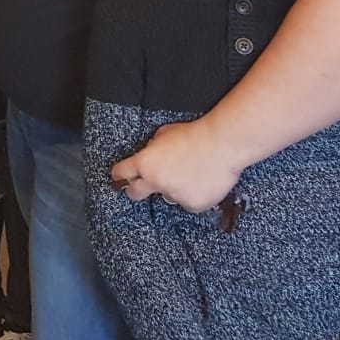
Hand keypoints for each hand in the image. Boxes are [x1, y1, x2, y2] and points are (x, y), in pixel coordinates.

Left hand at [110, 118, 242, 212]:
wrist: (221, 145)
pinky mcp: (193, 205)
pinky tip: (203, 182)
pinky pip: (188, 203)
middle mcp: (156, 182)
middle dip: (134, 190)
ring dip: (173, 189)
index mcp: (144, 163)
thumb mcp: (163, 134)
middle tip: (140, 187)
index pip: (121, 172)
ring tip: (190, 173)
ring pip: (168, 196)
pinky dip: (193, 195)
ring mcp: (174, 195)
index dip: (119, 174)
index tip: (119, 177)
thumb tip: (151, 155)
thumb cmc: (193, 135)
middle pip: (135, 193)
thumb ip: (152, 148)